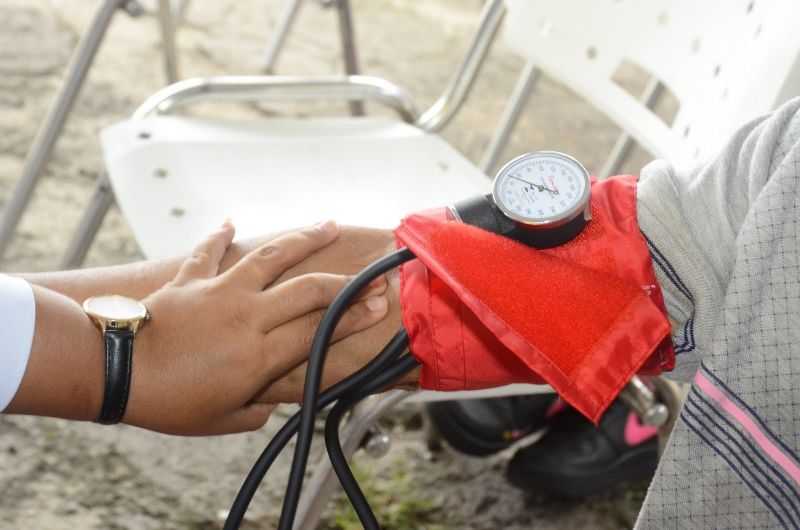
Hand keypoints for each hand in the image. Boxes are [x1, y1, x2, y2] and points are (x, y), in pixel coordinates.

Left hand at [124, 221, 388, 434]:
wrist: (116, 370)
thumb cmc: (168, 403)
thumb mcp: (222, 420)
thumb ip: (257, 408)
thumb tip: (269, 399)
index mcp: (259, 355)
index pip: (320, 330)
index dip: (354, 316)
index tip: (379, 305)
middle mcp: (247, 315)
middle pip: (309, 289)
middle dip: (347, 282)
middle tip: (370, 275)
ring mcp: (220, 292)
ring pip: (271, 256)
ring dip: (304, 238)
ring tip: (328, 224)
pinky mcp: (191, 279)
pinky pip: (210, 251)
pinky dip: (220, 235)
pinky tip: (231, 223)